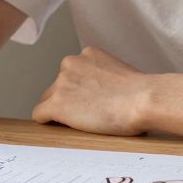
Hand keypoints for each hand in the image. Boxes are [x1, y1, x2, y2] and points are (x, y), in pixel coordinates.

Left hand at [31, 46, 150, 135]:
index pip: (72, 74)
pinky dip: (48, 122)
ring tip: (83, 122)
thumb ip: (103, 77)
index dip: (79, 91)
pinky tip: (62, 128)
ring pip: (48, 101)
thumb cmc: (141, 93)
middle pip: (57, 87)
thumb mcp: (119, 72)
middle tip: (88, 114)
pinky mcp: (57, 104)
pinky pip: (40, 114)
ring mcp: (61, 83)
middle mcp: (70, 63)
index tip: (90, 102)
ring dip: (61, 111)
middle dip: (68, 100)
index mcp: (87, 54)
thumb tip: (100, 92)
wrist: (143, 100)